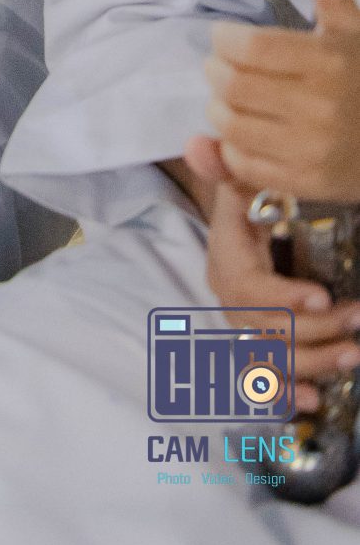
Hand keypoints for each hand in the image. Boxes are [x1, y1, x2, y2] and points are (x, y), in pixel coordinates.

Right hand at [183, 133, 359, 409]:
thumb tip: (200, 143)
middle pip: (264, 332)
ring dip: (313, 363)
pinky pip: (264, 381)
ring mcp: (242, 330)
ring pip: (270, 360)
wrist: (241, 231)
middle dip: (314, 332)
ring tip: (353, 354)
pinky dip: (285, 394)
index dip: (282, 299)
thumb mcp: (242, 184)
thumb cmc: (248, 205)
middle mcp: (230, 303)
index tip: (322, 296)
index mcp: (225, 263)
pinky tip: (312, 400)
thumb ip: (227, 168)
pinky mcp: (256, 348)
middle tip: (358, 321)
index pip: (247, 289)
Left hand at [205, 0, 359, 201]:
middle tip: (219, 66)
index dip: (224, 39)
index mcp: (328, 62)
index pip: (251, 48)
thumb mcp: (355, 34)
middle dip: (215, 71)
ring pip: (233, 125)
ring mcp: (312, 149)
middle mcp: (319, 107)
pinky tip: (241, 130)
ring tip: (226, 97)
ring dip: (217, 108)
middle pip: (234, 86)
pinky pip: (246, 164)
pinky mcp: (307, 183)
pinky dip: (231, 146)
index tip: (223, 37)